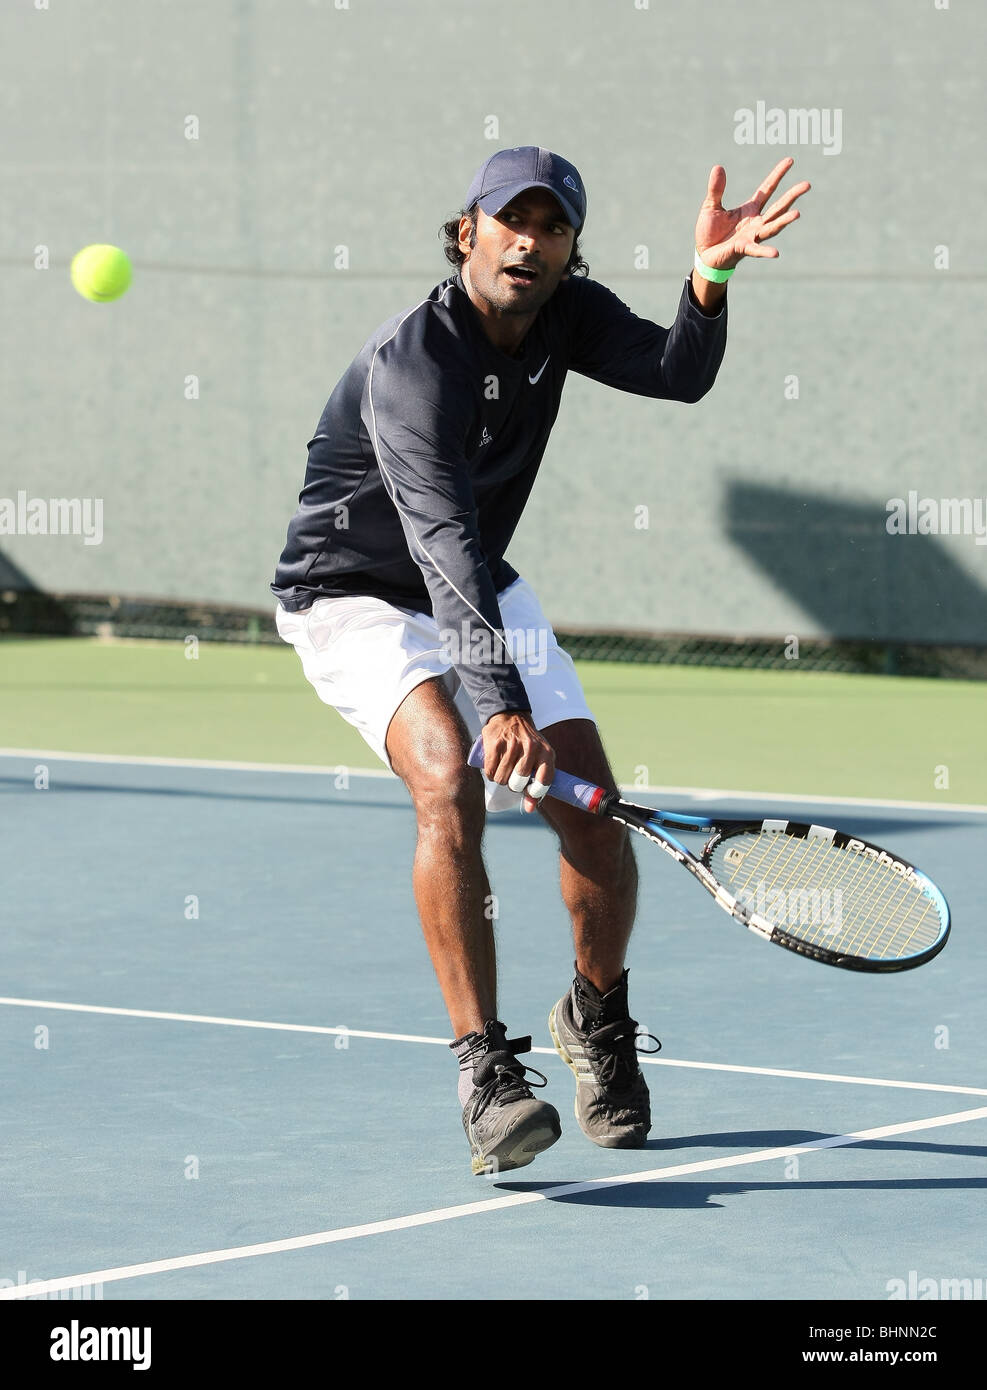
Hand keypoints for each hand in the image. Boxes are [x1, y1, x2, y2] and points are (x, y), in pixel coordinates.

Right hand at [480, 712, 554, 812]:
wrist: (511, 716)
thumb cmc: (528, 743)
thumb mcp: (539, 759)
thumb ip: (537, 784)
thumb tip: (530, 810)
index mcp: (546, 753)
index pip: (543, 783)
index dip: (534, 792)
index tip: (528, 791)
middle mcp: (531, 748)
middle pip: (518, 784)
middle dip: (513, 785)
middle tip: (513, 777)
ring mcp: (512, 745)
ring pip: (502, 779)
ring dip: (500, 779)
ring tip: (503, 770)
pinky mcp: (495, 744)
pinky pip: (490, 772)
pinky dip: (490, 774)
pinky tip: (494, 767)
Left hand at [694, 157, 810, 270]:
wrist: (703, 255)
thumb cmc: (709, 232)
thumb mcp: (711, 206)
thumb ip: (716, 189)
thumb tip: (718, 167)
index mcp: (750, 209)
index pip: (768, 189)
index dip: (778, 174)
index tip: (790, 160)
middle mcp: (756, 222)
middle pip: (778, 207)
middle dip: (792, 196)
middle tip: (807, 184)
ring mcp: (751, 236)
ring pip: (772, 227)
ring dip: (784, 221)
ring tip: (797, 214)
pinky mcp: (743, 249)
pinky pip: (755, 250)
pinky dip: (765, 251)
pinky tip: (776, 253)